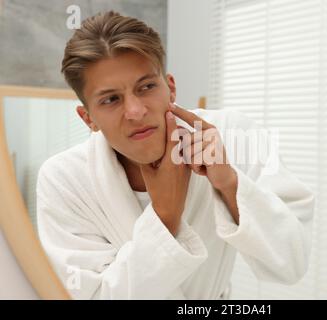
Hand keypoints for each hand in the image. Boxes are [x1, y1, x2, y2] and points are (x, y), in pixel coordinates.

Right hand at [139, 105, 190, 235]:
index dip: (170, 122)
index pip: (173, 136)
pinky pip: (185, 151)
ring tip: (172, 122)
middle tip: (170, 110)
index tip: (168, 110)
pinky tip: (175, 138)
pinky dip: (180, 143)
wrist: (171, 208)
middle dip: (175, 124)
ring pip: (184, 144)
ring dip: (179, 133)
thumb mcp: (147, 173)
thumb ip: (145, 157)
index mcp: (172, 161)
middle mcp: (181, 160)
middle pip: (181, 137)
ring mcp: (186, 164)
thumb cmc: (157, 191)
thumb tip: (137, 142)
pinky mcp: (188, 167)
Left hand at [169, 103, 236, 192]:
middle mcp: (212, 133)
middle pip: (185, 140)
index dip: (180, 111)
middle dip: (187, 154)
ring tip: (203, 164)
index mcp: (209, 128)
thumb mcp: (199, 148)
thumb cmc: (208, 162)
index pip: (192, 118)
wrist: (225, 177)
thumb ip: (190, 138)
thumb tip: (174, 128)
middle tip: (199, 160)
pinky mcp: (213, 153)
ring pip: (188, 151)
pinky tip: (206, 169)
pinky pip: (193, 160)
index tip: (169, 103)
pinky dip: (196, 168)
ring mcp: (213, 142)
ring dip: (191, 162)